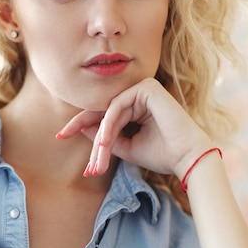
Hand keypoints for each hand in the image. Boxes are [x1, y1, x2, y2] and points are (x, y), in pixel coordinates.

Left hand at [57, 78, 212, 178]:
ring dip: (100, 138)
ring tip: (97, 160)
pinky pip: (117, 107)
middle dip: (82, 128)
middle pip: (101, 111)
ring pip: (107, 112)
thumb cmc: (161, 154)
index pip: (102, 114)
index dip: (80, 124)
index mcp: (136, 105)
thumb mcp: (126, 147)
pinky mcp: (146, 88)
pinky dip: (108, 126)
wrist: (188, 159)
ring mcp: (143, 88)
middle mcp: (139, 94)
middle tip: (61, 137)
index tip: (60, 136)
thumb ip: (105, 137)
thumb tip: (80, 127)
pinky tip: (104, 143)